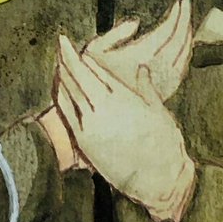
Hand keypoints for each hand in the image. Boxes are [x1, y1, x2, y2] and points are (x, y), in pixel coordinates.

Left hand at [54, 34, 194, 221]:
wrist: (159, 180)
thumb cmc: (165, 145)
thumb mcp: (159, 112)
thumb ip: (146, 88)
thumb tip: (140, 68)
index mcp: (125, 98)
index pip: (101, 71)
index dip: (88, 58)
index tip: (81, 47)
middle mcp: (106, 108)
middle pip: (81, 76)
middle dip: (69, 58)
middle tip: (60, 42)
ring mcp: (92, 125)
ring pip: (71, 92)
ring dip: (63, 74)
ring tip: (57, 61)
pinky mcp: (84, 141)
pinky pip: (68, 112)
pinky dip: (62, 96)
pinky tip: (59, 88)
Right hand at [83, 0, 192, 105]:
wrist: (99, 112)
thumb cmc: (91, 78)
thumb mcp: (93, 51)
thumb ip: (114, 35)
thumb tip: (136, 22)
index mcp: (140, 54)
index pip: (166, 30)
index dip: (177, 13)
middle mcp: (155, 67)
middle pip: (179, 39)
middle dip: (185, 18)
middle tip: (185, 0)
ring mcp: (162, 80)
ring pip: (184, 53)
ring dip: (187, 33)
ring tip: (186, 16)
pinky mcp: (164, 91)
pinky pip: (182, 68)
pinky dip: (187, 51)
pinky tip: (185, 43)